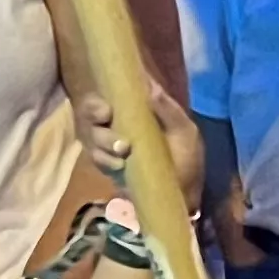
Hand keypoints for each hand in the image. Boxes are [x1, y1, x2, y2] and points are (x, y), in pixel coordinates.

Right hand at [76, 86, 207, 206]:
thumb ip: (168, 110)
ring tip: (123, 150)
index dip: (100, 98)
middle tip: (110, 125)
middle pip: (91, 114)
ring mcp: (110, 144)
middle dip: (95, 116)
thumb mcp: (184, 131)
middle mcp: (118, 124)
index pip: (110, 95)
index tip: (107, 108)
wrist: (183, 193)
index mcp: (136, 110)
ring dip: (103, 141)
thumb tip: (151, 85)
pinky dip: (104, 160)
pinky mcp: (108, 164)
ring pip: (92, 136)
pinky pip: (96, 157)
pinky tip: (119, 165)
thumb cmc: (186, 157)